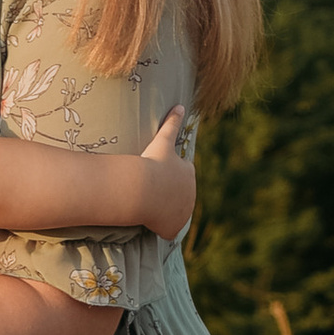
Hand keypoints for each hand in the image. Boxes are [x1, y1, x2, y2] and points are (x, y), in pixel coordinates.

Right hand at [140, 106, 197, 241]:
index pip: (182, 173)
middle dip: (167, 193)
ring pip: (173, 212)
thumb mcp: (163, 140)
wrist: (142, 188)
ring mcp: (183, 212)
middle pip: (178, 194)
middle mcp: (190, 193)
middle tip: (149, 191)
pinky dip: (162, 227)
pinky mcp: (174, 227)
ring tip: (149, 206)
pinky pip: (168, 229)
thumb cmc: (151, 163)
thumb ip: (173, 122)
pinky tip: (152, 222)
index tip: (156, 175)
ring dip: (164, 210)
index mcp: (189, 173)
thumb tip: (181, 105)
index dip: (167, 174)